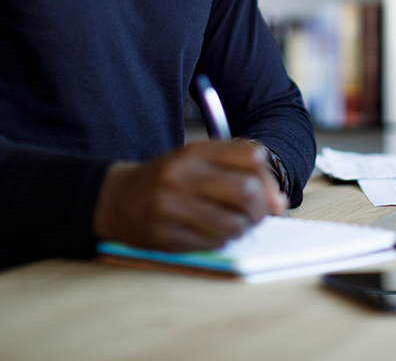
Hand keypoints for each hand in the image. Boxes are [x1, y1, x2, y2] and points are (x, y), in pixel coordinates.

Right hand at [92, 140, 286, 250]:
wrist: (117, 198)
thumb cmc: (168, 179)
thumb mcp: (198, 160)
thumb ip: (238, 170)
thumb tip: (278, 202)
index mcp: (195, 151)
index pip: (251, 157)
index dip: (269, 180)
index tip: (271, 196)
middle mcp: (182, 175)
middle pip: (246, 191)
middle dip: (261, 209)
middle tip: (258, 216)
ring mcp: (171, 206)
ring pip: (233, 223)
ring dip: (243, 229)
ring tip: (236, 225)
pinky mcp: (164, 235)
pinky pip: (211, 244)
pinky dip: (223, 242)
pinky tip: (214, 234)